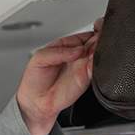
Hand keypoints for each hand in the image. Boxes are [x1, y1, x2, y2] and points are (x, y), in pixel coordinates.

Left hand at [16, 19, 101, 134]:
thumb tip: (78, 50)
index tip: (94, 33)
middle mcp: (78, 56)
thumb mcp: (40, 57)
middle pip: (96, 44)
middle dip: (99, 42)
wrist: (35, 101)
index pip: (85, 35)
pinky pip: (96, 71)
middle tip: (95, 43)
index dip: (92, 33)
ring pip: (99, 56)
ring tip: (91, 53)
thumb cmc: (35, 79)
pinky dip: (96, 67)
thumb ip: (59, 51)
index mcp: (68, 46)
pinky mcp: (86, 81)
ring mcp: (83, 68)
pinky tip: (91, 64)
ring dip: (99, 53)